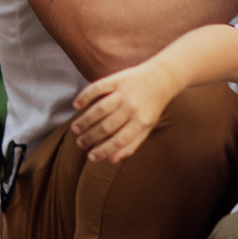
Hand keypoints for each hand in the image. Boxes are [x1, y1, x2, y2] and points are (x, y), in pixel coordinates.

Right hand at [68, 58, 182, 162]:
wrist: (162, 77)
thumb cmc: (151, 107)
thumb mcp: (147, 127)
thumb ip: (131, 144)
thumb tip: (111, 160)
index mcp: (142, 121)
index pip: (119, 140)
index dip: (103, 151)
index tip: (90, 157)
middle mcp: (132, 107)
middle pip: (107, 126)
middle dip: (90, 137)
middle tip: (80, 143)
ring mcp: (124, 92)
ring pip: (100, 109)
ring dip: (85, 120)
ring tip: (75, 129)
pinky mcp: (117, 79)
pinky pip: (97, 88)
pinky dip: (85, 97)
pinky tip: (76, 106)